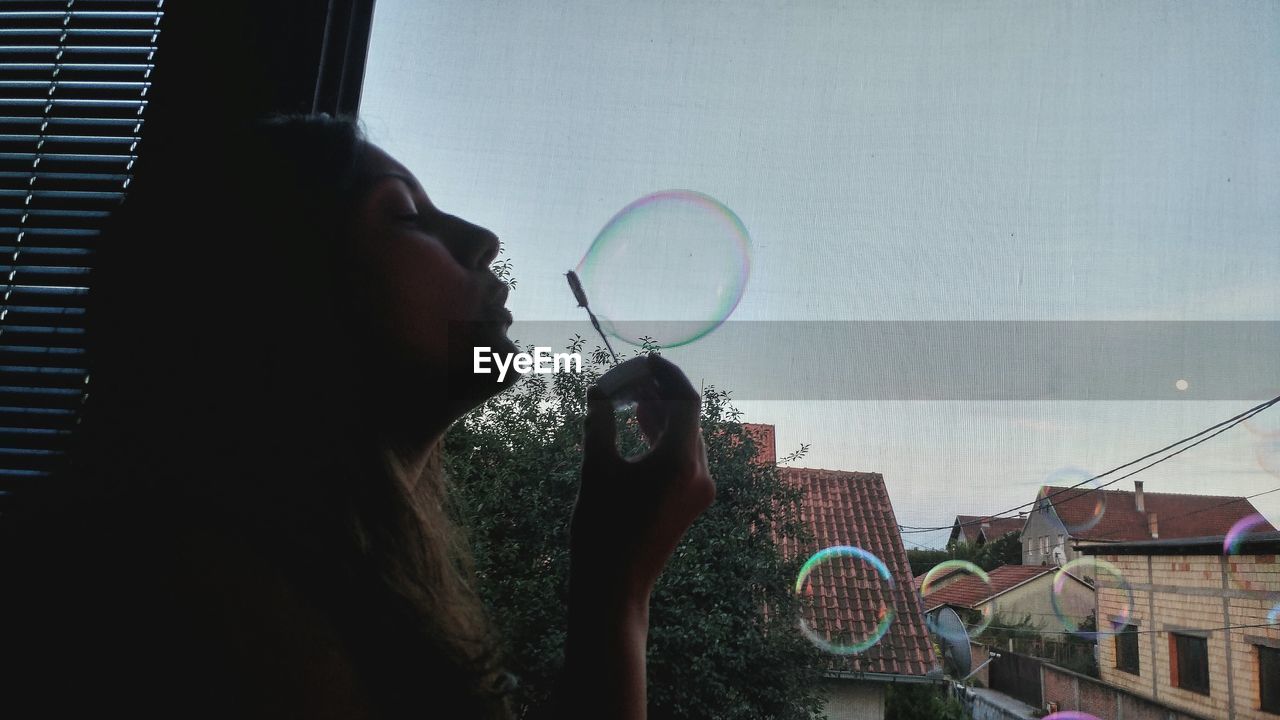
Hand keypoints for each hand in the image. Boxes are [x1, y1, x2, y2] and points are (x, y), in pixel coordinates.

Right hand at [570, 355, 714, 601]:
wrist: (613, 587)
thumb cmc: (600, 528)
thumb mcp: (596, 469)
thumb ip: (599, 424)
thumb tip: (598, 391)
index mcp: (681, 461)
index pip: (686, 401)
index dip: (666, 375)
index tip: (644, 360)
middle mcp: (699, 474)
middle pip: (688, 417)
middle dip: (660, 392)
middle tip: (629, 376)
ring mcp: (698, 490)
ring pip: (686, 437)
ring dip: (662, 414)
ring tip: (631, 394)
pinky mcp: (691, 503)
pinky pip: (684, 458)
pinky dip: (664, 438)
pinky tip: (640, 424)